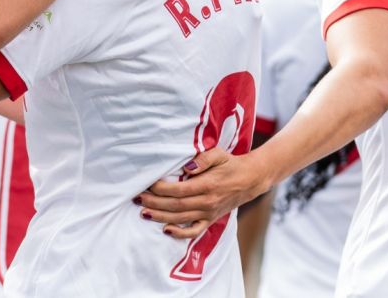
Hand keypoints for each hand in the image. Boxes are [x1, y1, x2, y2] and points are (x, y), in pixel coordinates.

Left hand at [135, 147, 266, 239]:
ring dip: (160, 216)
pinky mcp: (210, 220)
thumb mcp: (219, 154)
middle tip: (137, 198)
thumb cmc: (230, 163)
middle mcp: (207, 202)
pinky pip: (194, 231)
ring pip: (180, 219)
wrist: (250, 179)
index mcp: (208, 185)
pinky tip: (165, 229)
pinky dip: (179, 233)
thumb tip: (187, 167)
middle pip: (175, 206)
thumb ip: (203, 159)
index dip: (161, 189)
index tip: (147, 184)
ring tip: (143, 212)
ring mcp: (208, 213)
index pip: (179, 190)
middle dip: (154, 203)